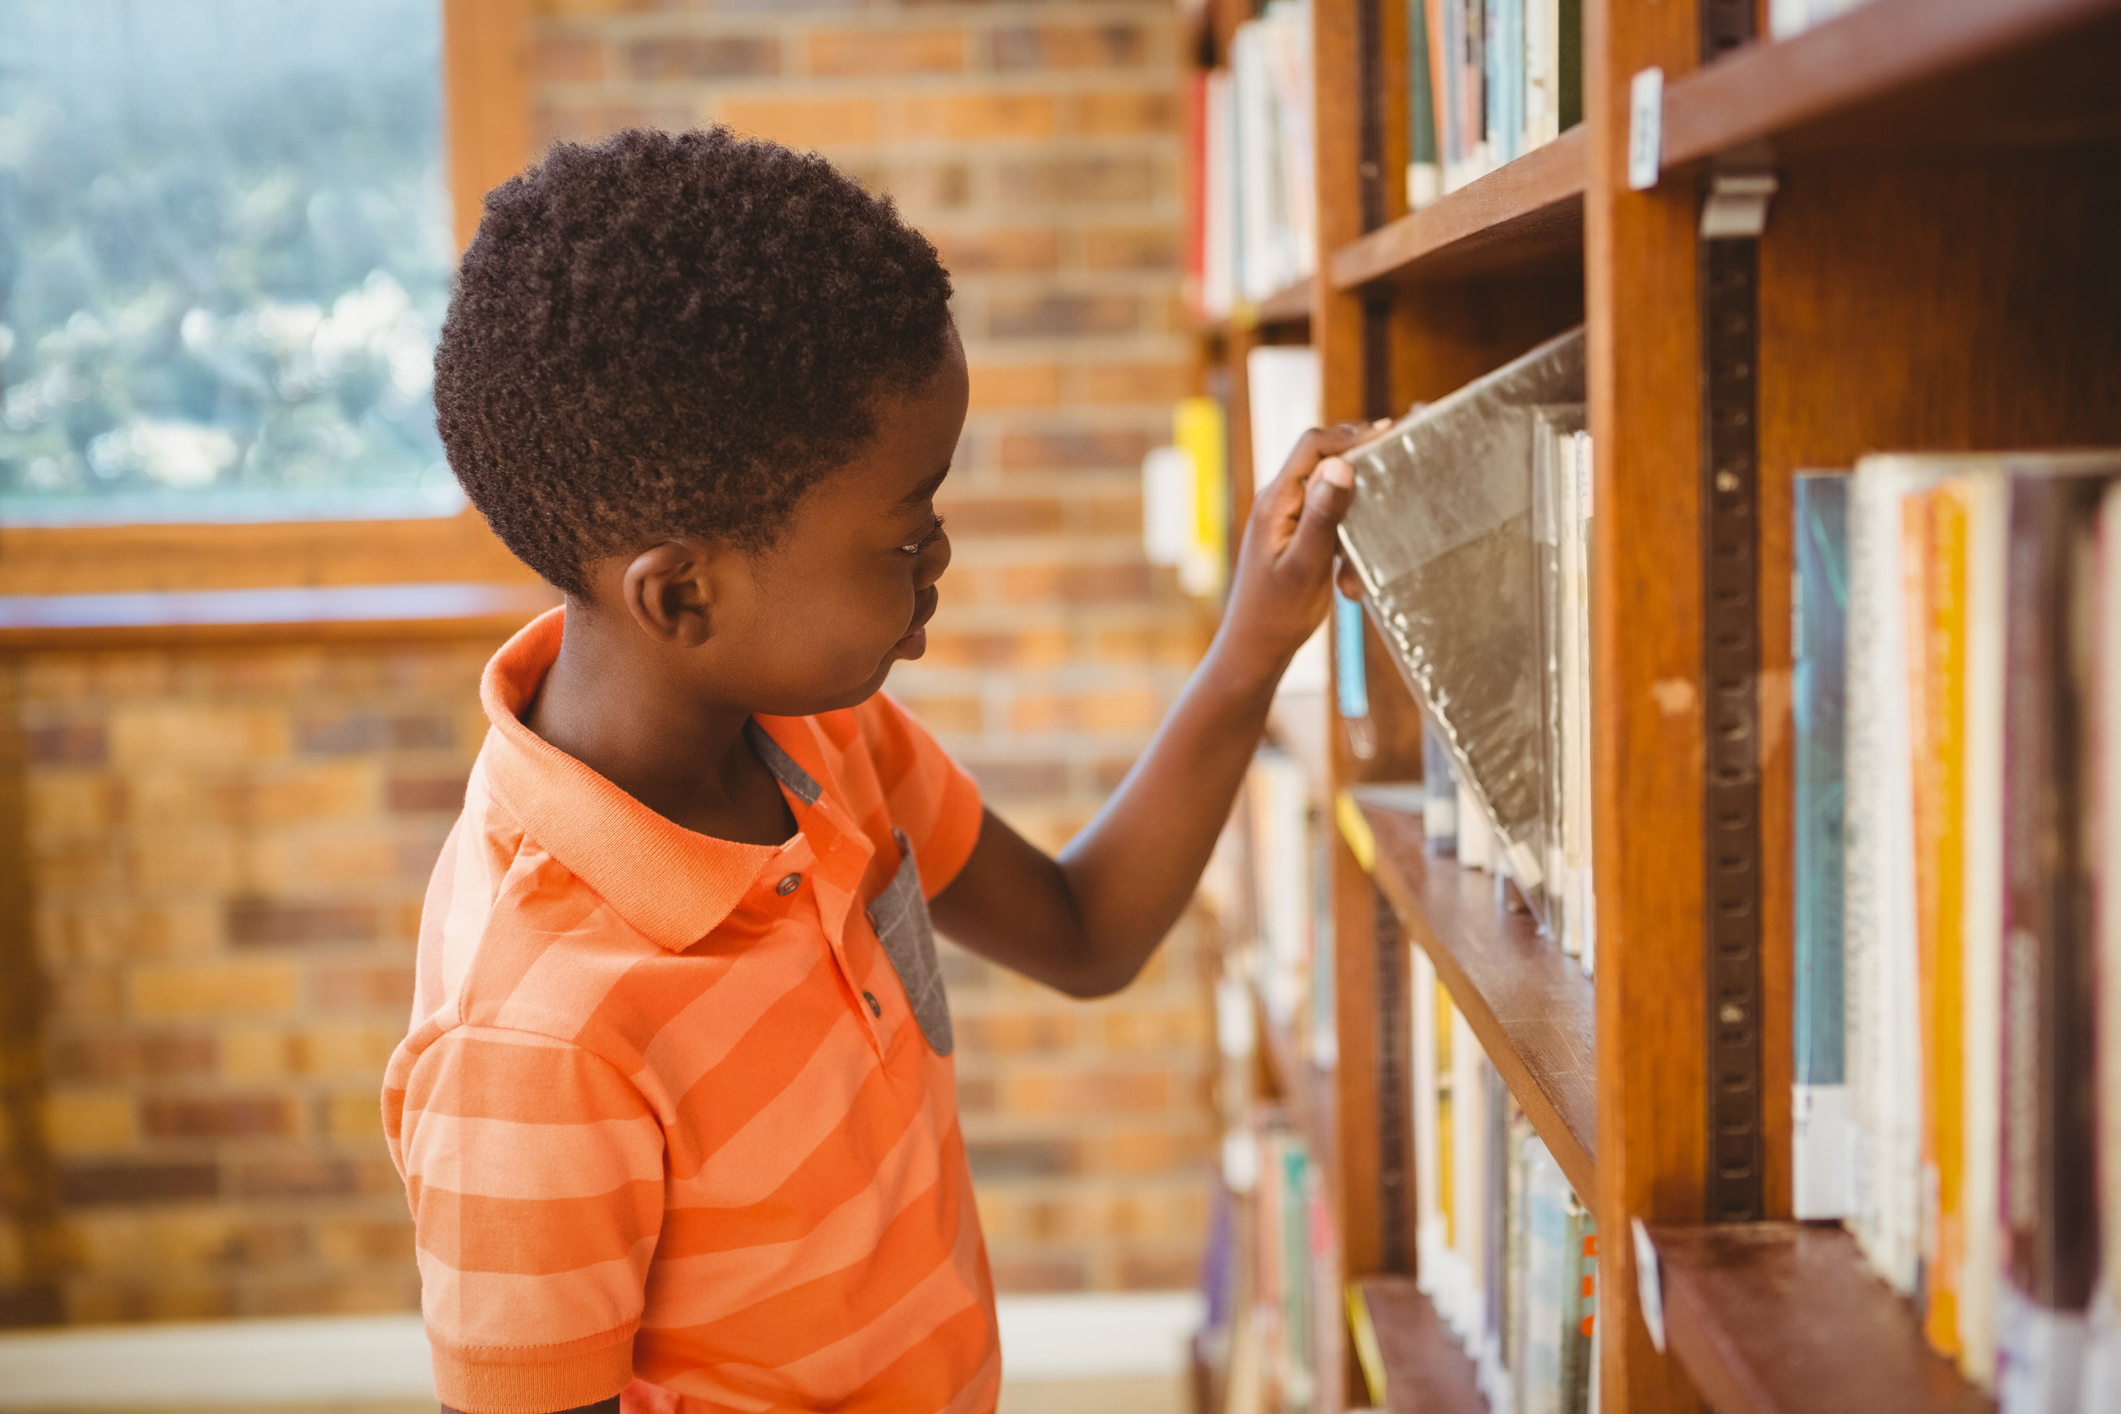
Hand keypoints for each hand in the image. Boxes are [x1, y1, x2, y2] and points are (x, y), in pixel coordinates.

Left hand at [1217, 418, 1389, 686]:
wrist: (1254, 652)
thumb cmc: (1276, 614)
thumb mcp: (1306, 565)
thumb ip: (1322, 516)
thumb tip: (1340, 465)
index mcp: (1274, 501)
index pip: (1312, 446)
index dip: (1351, 434)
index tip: (1390, 432)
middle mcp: (1278, 502)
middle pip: (1324, 462)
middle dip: (1361, 466)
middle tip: (1399, 464)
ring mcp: (1286, 519)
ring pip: (1331, 495)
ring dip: (1356, 516)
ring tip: (1371, 542)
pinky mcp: (1297, 537)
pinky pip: (1330, 524)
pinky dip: (1347, 543)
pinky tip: (1349, 581)